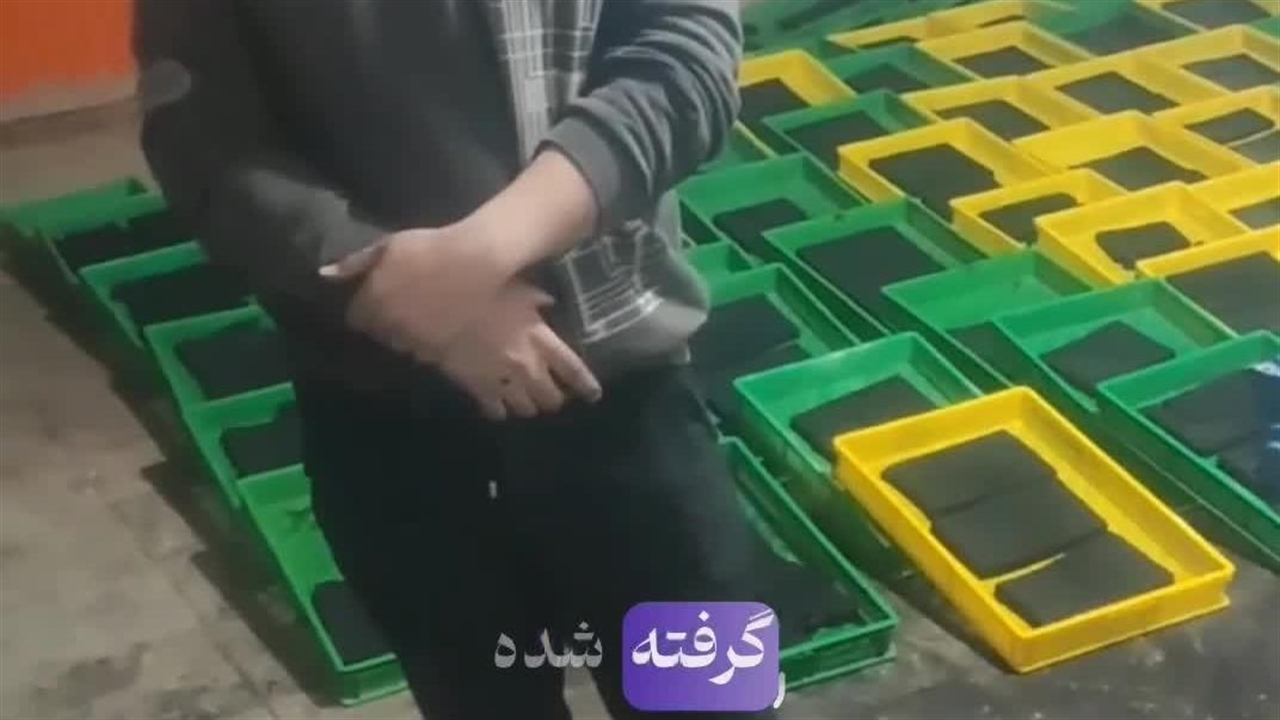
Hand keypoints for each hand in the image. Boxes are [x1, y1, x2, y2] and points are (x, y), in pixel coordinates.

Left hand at [320, 222, 514, 361]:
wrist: (477, 262)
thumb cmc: (431, 247)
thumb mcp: (390, 245)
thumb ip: (356, 262)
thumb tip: (324, 274)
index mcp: (373, 300)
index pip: (356, 318)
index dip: (365, 308)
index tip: (375, 299)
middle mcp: (390, 325)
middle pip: (378, 333)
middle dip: (384, 322)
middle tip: (401, 304)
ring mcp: (416, 339)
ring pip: (401, 344)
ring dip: (406, 333)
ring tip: (422, 315)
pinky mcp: (440, 348)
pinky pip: (425, 352)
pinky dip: (427, 341)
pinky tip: (439, 324)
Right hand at [438, 281, 601, 420]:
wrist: (438, 308)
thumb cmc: (479, 289)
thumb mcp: (516, 287)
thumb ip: (536, 299)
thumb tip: (549, 302)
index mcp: (541, 340)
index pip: (573, 370)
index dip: (586, 385)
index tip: (594, 395)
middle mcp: (528, 366)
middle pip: (552, 397)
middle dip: (555, 398)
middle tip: (553, 394)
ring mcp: (503, 381)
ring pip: (527, 409)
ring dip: (530, 405)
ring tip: (528, 401)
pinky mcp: (478, 390)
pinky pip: (496, 411)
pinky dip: (500, 411)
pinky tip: (500, 408)